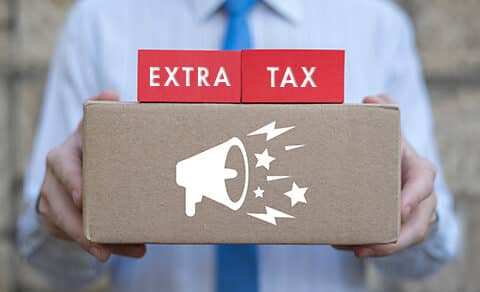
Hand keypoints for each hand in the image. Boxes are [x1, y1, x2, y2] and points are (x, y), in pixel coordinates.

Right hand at [38, 92, 145, 261]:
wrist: (78, 165)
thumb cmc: (94, 145)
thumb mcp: (94, 127)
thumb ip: (102, 110)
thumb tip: (111, 93)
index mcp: (63, 154)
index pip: (63, 166)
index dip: (71, 181)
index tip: (82, 196)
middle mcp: (53, 179)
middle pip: (61, 207)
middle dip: (81, 229)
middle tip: (102, 246)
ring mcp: (52, 201)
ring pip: (69, 227)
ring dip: (97, 242)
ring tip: (126, 251)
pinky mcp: (58, 219)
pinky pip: (77, 236)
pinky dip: (101, 244)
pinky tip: (123, 250)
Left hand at [334, 95, 437, 257]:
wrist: (398, 173)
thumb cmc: (392, 152)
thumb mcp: (392, 132)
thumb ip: (385, 111)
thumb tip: (372, 98)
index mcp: (420, 172)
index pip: (423, 183)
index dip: (414, 196)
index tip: (401, 208)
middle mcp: (422, 198)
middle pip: (416, 224)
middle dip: (394, 238)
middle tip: (368, 245)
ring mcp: (413, 217)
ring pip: (402, 239)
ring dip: (378, 247)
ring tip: (351, 249)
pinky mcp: (400, 229)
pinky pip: (389, 243)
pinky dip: (368, 246)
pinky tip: (343, 245)